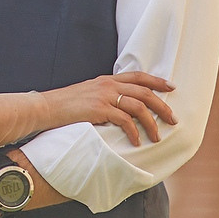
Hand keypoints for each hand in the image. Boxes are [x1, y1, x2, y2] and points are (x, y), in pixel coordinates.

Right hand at [46, 70, 175, 146]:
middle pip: (144, 91)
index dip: (157, 80)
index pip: (138, 75)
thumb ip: (105, 96)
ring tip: (157, 137)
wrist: (45, 108)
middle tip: (173, 120)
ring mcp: (104, 96)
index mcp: (107, 80)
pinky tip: (137, 142)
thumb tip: (120, 108)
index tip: (172, 87)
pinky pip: (125, 121)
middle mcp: (108, 85)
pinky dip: (134, 132)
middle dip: (162, 106)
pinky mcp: (99, 110)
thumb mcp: (88, 94)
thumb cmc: (66, 105)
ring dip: (151, 123)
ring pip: (139, 106)